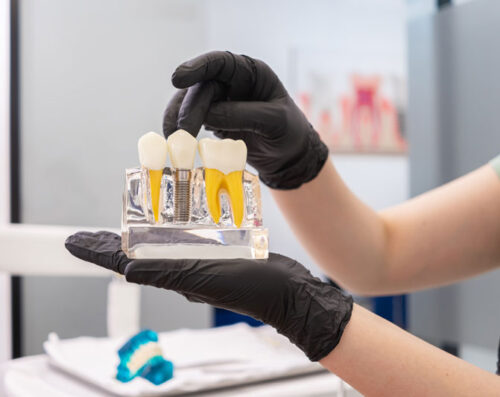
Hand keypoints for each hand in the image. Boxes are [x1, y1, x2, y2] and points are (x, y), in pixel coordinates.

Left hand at [65, 231, 352, 360]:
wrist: (289, 293)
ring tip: (128, 213)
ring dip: (142, 228)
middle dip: (112, 240)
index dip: (97, 251)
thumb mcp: (207, 278)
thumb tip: (125, 271)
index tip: (72, 240)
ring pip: (162, 242)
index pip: (125, 262)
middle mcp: (181, 268)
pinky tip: (177, 212)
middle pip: (137, 252)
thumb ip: (168, 273)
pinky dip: (177, 223)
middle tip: (91, 229)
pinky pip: (189, 235)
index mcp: (174, 275)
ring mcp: (199, 260)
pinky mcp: (217, 252)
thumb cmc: (253, 289)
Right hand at [163, 51, 328, 189]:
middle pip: (202, 88)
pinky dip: (182, 130)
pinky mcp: (214, 120)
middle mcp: (233, 83)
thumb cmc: (289, 133)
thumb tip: (208, 115)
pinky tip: (176, 142)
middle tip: (183, 133)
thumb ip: (245, 115)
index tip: (178, 79)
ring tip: (174, 139)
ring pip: (191, 103)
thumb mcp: (275, 122)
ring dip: (179, 119)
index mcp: (251, 73)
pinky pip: (193, 120)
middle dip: (189, 109)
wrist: (289, 157)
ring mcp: (221, 101)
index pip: (221, 63)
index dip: (198, 67)